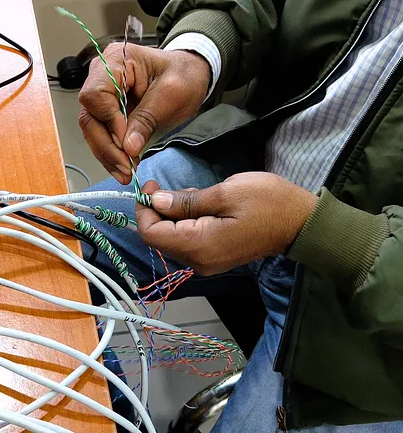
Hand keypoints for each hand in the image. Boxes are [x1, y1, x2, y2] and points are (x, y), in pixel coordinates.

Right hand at [78, 43, 210, 183]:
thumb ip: (147, 120)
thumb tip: (127, 147)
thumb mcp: (171, 96)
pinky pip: (101, 135)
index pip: (96, 95)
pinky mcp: (106, 111)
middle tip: (125, 167)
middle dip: (106, 145)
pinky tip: (123, 167)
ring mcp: (101, 94)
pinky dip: (111, 153)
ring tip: (126, 172)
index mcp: (116, 60)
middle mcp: (101, 75)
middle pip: (89, 115)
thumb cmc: (183, 76)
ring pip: (92, 129)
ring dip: (107, 154)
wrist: (190, 76)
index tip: (126, 142)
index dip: (109, 121)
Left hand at [135, 173, 316, 274]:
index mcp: (199, 246)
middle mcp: (198, 261)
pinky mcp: (214, 256)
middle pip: (159, 238)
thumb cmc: (268, 202)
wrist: (302, 223)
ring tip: (193, 193)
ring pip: (172, 238)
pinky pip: (187, 240)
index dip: (144, 209)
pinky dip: (185, 221)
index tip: (150, 185)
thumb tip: (155, 201)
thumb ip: (186, 201)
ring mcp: (207, 262)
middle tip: (166, 186)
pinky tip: (200, 204)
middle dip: (156, 210)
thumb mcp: (225, 193)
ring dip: (172, 214)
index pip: (151, 234)